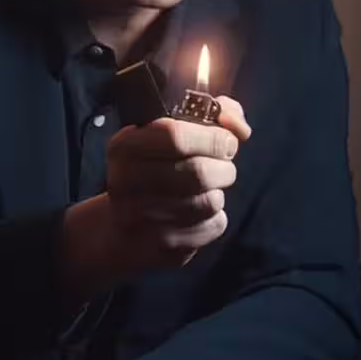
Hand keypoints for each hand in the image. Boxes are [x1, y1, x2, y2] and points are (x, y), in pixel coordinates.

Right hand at [60, 97, 250, 300]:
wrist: (121, 228)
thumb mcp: (168, 132)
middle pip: (197, 172)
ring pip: (207, 202)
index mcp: (125, 146)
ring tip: (210, 188)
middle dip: (223, 167)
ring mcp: (142, 219)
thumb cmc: (156, 166)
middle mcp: (126, 182)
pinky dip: (215, 218)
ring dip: (218, 192)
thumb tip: (239, 126)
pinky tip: (201, 213)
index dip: (212, 137)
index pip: (175, 135)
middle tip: (224, 166)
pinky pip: (210, 228)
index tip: (228, 140)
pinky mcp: (162, 247)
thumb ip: (210, 113)